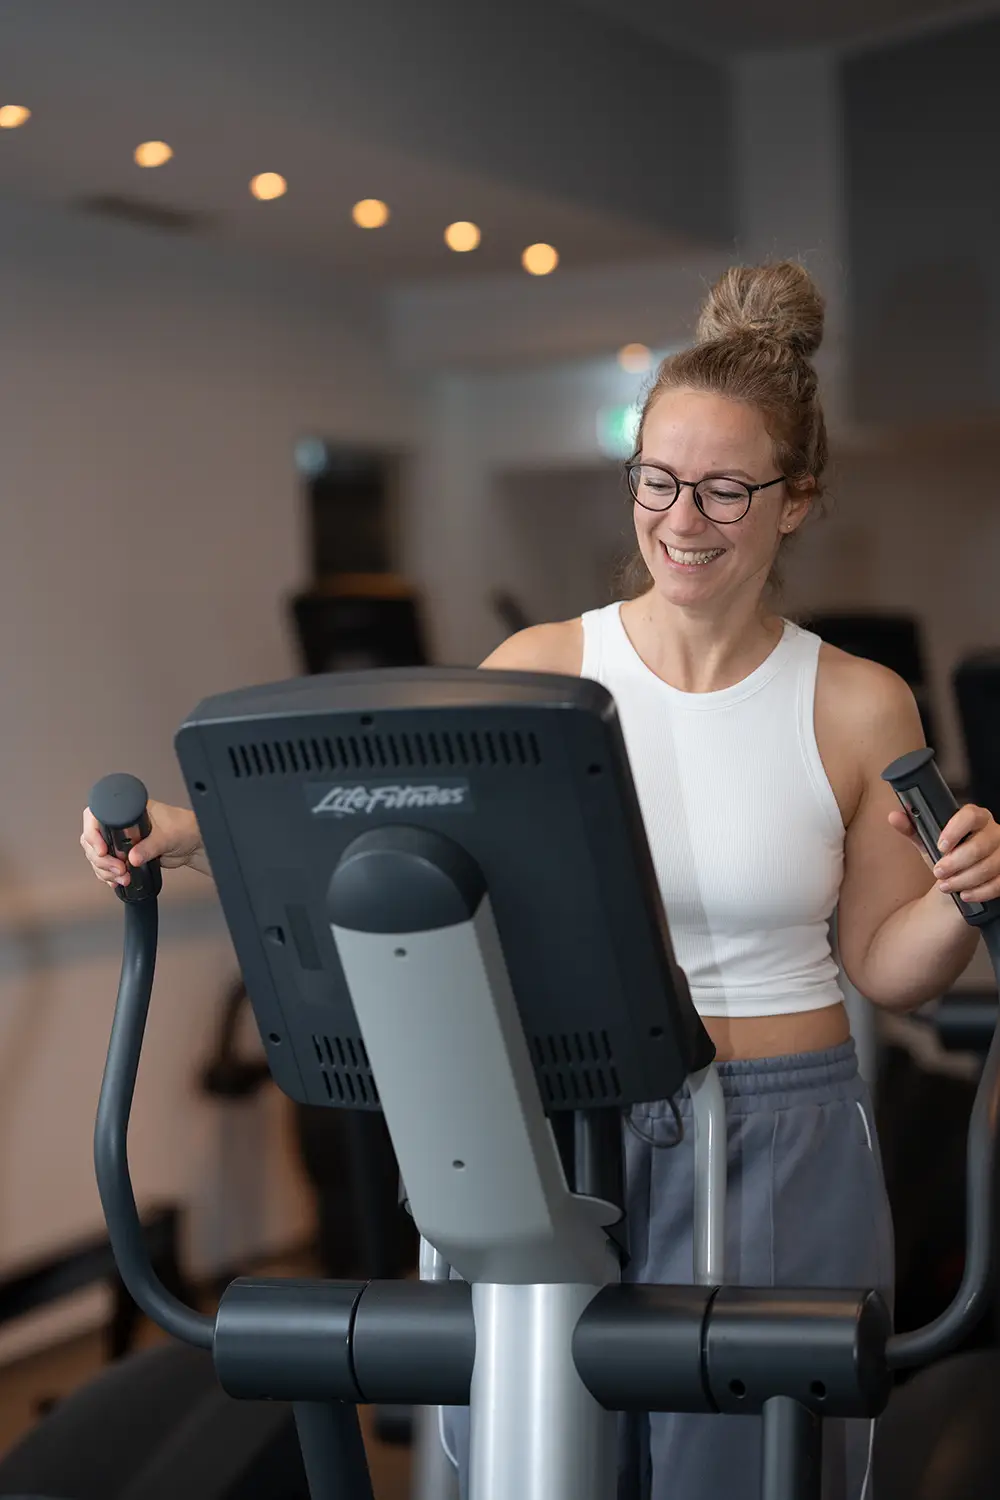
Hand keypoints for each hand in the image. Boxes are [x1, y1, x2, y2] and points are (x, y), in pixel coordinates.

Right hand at [80, 800, 204, 889]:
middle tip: (118, 869)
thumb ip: (149, 847)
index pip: (96, 817)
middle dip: (101, 859)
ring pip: (98, 856)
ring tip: (121, 877)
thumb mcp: (166, 836)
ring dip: (105, 870)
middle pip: (93, 840)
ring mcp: (122, 840)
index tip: (102, 850)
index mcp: (127, 810)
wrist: (194, 844)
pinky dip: (109, 875)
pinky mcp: (126, 855)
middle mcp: (121, 824)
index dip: (93, 834)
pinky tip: (117, 881)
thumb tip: (132, 857)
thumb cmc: (184, 828)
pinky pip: (107, 866)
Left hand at [888, 803, 999, 902]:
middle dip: (955, 862)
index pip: (971, 815)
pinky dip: (978, 892)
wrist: (959, 875)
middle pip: (980, 846)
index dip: (955, 830)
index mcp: (977, 817)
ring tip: (946, 885)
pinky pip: (997, 884)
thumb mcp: (929, 841)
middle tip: (938, 872)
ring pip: (989, 867)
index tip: (940, 845)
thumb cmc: (946, 854)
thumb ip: (912, 829)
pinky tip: (964, 894)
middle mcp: (994, 832)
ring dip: (963, 879)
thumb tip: (894, 817)